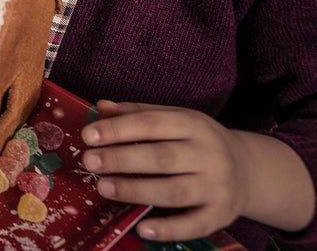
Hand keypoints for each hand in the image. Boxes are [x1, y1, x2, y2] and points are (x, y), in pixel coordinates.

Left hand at [81, 100, 264, 240]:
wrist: (248, 170)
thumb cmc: (197, 142)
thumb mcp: (175, 119)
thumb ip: (138, 113)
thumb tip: (101, 107)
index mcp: (194, 125)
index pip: (152, 124)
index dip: (119, 129)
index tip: (88, 136)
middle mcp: (210, 154)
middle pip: (161, 157)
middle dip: (122, 159)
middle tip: (90, 162)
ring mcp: (218, 186)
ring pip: (174, 191)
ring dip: (136, 190)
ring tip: (104, 187)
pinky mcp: (221, 215)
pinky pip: (194, 224)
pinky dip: (169, 228)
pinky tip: (142, 228)